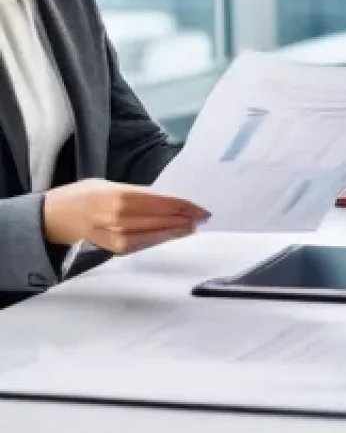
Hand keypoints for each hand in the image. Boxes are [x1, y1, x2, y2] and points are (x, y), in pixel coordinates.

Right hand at [43, 179, 209, 253]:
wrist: (54, 217)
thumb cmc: (84, 195)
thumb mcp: (110, 184)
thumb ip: (137, 192)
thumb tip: (165, 199)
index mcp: (118, 196)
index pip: (159, 202)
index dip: (182, 205)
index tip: (199, 206)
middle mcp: (117, 217)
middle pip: (159, 219)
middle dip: (184, 218)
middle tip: (203, 216)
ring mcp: (114, 235)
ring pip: (152, 234)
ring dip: (175, 231)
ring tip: (192, 226)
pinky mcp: (112, 248)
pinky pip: (141, 244)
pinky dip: (158, 240)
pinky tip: (171, 235)